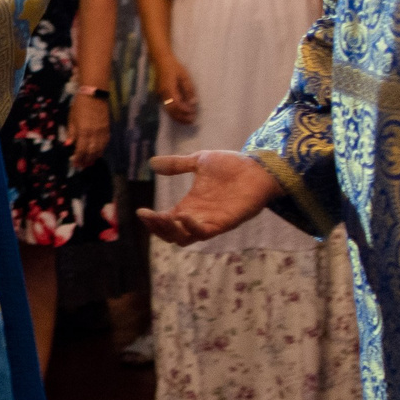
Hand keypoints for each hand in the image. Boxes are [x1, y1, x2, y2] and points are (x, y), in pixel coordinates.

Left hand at [69, 90, 110, 169]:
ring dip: (95, 157)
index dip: (78, 159)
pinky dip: (102, 149)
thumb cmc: (79, 106)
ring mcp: (102, 132)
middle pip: (91, 151)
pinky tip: (99, 152)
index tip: (76, 165)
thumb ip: (71, 132)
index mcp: (83, 132)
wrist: (94, 95)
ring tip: (91, 162)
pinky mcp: (107, 128)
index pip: (81, 150)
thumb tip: (69, 145)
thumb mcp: (72, 118)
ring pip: (100, 149)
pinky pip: (106, 142)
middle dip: (86, 160)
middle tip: (83, 166)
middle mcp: (94, 134)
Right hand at [138, 151, 276, 244]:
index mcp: (190, 205)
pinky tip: (183, 215)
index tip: (141, 212)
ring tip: (162, 217)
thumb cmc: (232, 165)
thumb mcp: (199, 161)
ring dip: (171, 231)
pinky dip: (192, 228)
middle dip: (157, 228)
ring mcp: (211, 221)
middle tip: (148, 216)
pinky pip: (206, 233)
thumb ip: (177, 165)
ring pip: (185, 238)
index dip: (152, 221)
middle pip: (172, 234)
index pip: (166, 220)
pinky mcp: (225, 222)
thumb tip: (152, 163)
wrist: (258, 166)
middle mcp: (198, 217)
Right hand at [153, 51, 196, 123]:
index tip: (192, 112)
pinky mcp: (160, 96)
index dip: (184, 110)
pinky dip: (174, 114)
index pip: (176, 104)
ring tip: (187, 121)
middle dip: (181, 117)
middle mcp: (163, 94)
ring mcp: (160, 96)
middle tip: (191, 121)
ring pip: (168, 111)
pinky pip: (166, 108)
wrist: (161, 61)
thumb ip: (189, 90)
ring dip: (177, 117)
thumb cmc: (174, 67)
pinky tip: (180, 116)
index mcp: (169, 89)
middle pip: (171, 110)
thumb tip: (193, 102)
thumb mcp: (184, 76)